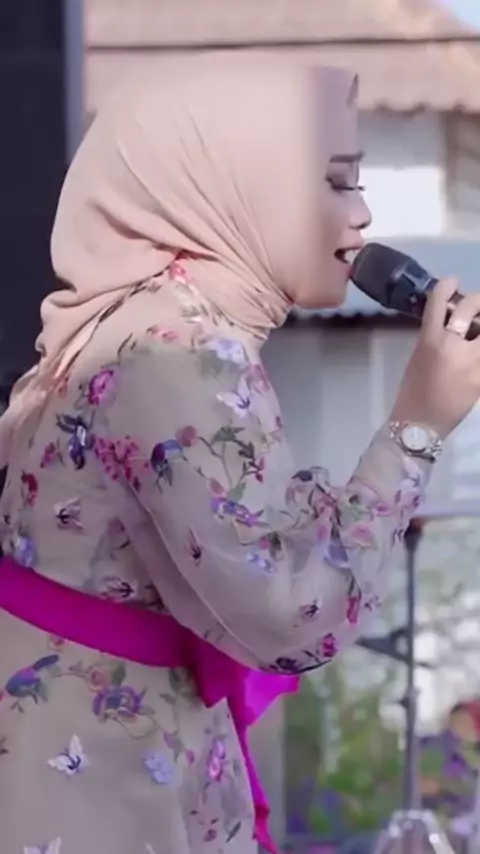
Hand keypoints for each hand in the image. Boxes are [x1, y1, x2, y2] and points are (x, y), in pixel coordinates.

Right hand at [390, 278, 479, 438]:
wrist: (421, 425)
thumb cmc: (413, 392)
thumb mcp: (417, 359)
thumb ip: (434, 339)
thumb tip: (452, 326)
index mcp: (429, 340)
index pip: (438, 302)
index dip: (446, 286)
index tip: (452, 281)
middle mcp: (452, 346)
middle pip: (470, 308)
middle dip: (478, 300)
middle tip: (478, 304)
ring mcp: (472, 361)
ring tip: (478, 331)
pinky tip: (477, 350)